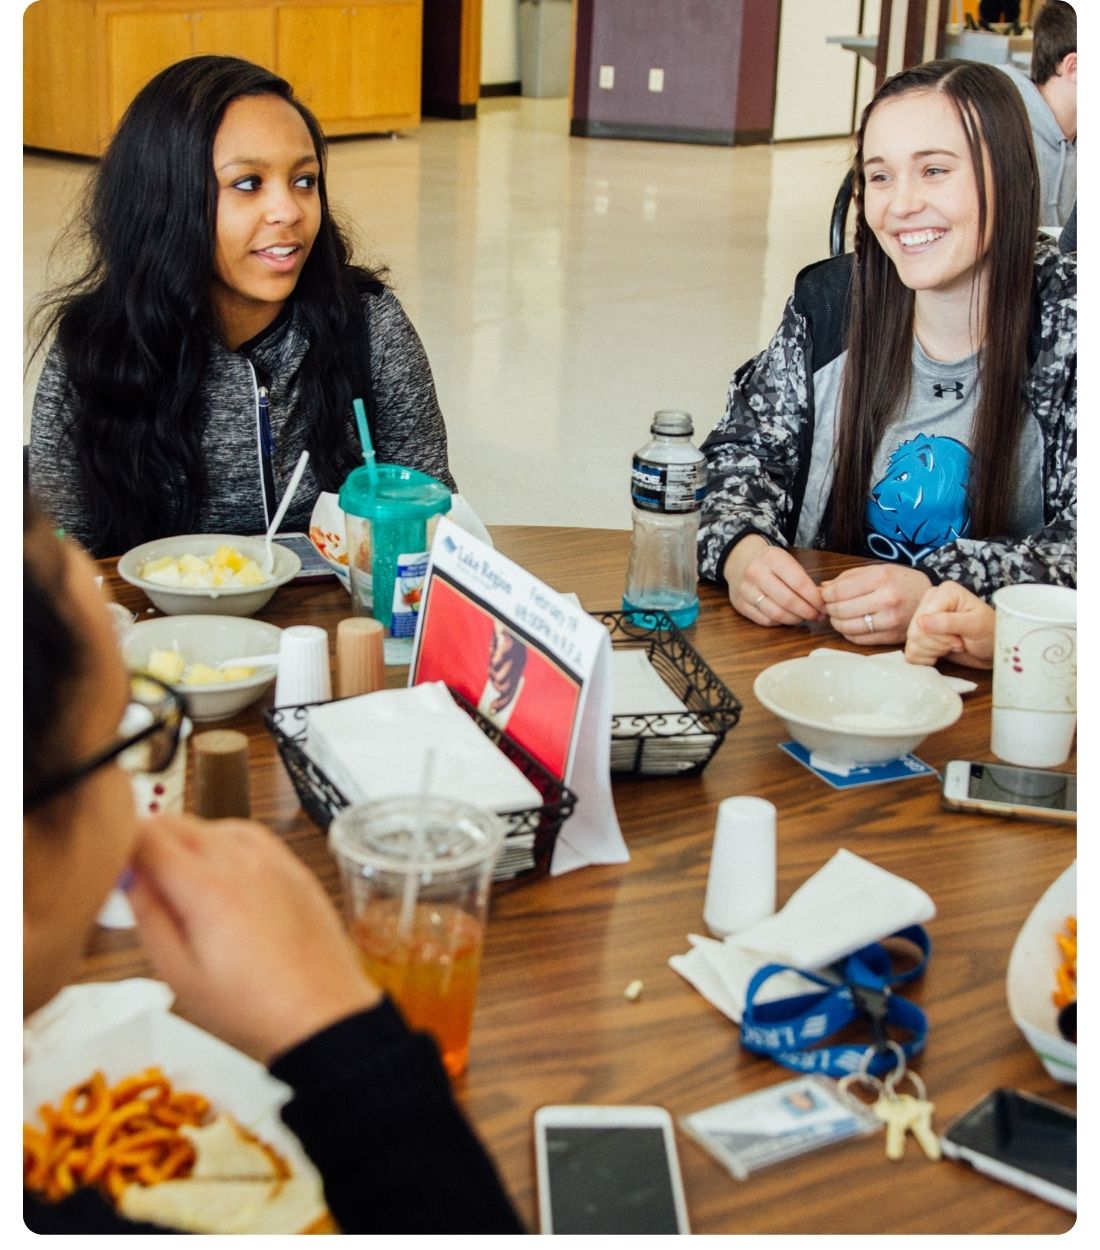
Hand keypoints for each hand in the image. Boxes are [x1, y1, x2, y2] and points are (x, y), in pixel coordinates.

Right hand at [128, 813, 380, 1064]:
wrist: (320, 1009)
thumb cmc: (252, 1005)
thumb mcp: (178, 973)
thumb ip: (148, 916)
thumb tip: (129, 876)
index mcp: (207, 888)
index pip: (148, 834)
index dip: (122, 842)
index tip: (115, 864)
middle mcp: (241, 861)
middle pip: (178, 822)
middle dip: (150, 841)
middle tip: (143, 880)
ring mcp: (272, 857)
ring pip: (212, 824)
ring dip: (188, 842)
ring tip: (185, 887)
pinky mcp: (293, 864)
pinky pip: (248, 834)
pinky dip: (224, 845)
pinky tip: (221, 878)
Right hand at [487, 624, 526, 714]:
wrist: (506, 614)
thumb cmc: (501, 635)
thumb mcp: (500, 657)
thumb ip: (498, 671)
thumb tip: (495, 686)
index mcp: (518, 667)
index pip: (511, 693)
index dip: (501, 704)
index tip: (491, 711)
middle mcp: (519, 664)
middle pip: (503, 688)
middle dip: (494, 682)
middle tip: (492, 669)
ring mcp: (516, 655)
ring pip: (497, 675)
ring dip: (491, 666)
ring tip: (495, 653)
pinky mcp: (511, 645)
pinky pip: (499, 660)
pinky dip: (494, 656)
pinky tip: (496, 647)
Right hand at [722, 535, 824, 625]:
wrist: (739, 559)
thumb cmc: (769, 562)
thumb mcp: (786, 560)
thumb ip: (802, 580)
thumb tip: (820, 603)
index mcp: (772, 558)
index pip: (799, 583)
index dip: (815, 599)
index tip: (824, 606)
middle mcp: (756, 573)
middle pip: (788, 601)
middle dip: (807, 612)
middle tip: (817, 616)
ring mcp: (745, 590)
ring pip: (776, 614)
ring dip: (794, 619)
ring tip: (803, 618)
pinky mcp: (739, 604)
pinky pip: (764, 620)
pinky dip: (779, 622)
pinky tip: (786, 617)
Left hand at [820, 565, 931, 644]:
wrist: (933, 601)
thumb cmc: (902, 583)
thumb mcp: (878, 570)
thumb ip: (848, 578)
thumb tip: (823, 588)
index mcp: (881, 578)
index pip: (839, 591)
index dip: (826, 595)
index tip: (825, 596)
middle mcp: (886, 599)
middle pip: (841, 610)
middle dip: (829, 609)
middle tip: (829, 607)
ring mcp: (890, 621)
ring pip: (847, 627)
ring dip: (836, 623)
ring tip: (838, 616)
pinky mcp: (891, 637)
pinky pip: (858, 639)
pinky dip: (848, 633)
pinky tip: (851, 625)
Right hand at [904, 582, 994, 668]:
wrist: (992, 650)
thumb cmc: (991, 634)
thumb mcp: (977, 626)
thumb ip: (949, 622)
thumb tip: (920, 622)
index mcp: (943, 592)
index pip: (923, 619)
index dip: (941, 635)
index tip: (961, 637)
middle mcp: (929, 602)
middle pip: (915, 632)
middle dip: (939, 644)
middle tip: (959, 642)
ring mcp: (922, 619)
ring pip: (911, 643)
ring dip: (935, 651)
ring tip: (953, 646)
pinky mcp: (919, 636)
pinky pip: (910, 653)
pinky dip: (927, 659)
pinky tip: (942, 652)